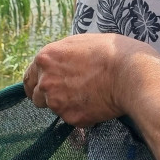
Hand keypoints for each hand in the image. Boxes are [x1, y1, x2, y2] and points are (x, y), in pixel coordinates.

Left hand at [22, 33, 156, 125]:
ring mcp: (57, 102)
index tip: (43, 87)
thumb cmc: (113, 51)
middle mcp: (46, 81)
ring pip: (54, 109)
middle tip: (70, 91)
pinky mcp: (71, 118)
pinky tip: (98, 102)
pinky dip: (82, 113)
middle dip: (50, 95)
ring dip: (65, 105)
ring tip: (88, 95)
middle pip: (37, 96)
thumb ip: (63, 55)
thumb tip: (60, 63)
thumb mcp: (82, 42)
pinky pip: (72, 118)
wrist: (131, 72)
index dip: (35, 83)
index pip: (27, 78)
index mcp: (45, 58)